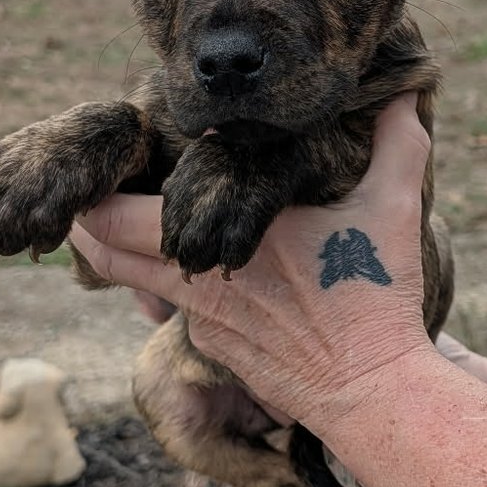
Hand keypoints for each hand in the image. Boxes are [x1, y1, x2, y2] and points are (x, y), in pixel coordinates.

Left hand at [70, 95, 436, 434]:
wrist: (371, 391)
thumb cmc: (376, 298)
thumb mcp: (392, 210)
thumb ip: (396, 144)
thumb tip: (403, 95)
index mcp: (225, 234)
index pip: (119, 215)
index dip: (97, 190)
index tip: (102, 162)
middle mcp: (197, 281)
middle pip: (102, 248)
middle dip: (85, 218)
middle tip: (83, 189)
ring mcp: (200, 321)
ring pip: (129, 281)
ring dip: (116, 251)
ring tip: (109, 219)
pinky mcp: (213, 350)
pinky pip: (172, 309)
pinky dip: (164, 284)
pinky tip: (184, 263)